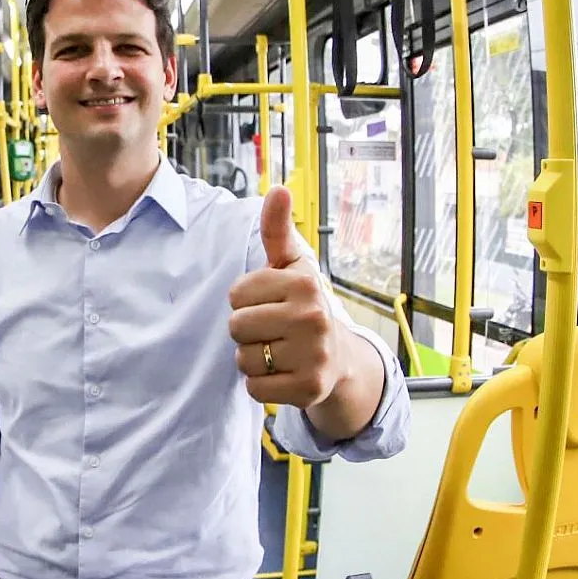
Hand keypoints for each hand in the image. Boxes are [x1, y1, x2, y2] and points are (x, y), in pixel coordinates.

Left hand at [229, 186, 344, 407]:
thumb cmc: (304, 305)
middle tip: (273, 331)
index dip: (245, 301)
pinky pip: (254, 389)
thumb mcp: (292, 266)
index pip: (236, 295)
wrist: (341, 359)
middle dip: (247, 332)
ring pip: (243, 360)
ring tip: (279, 352)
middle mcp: (313, 317)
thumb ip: (277, 231)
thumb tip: (279, 189)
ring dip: (253, 359)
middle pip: (236, 327)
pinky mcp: (309, 388)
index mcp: (304, 283)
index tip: (270, 304)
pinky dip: (261, 385)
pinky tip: (282, 374)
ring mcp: (313, 355)